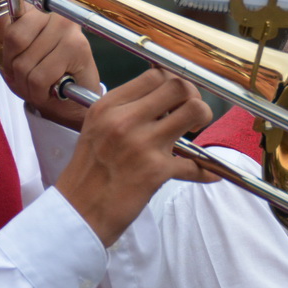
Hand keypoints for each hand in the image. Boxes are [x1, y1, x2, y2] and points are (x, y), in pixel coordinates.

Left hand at [0, 0, 98, 127]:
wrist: (70, 99)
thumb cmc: (38, 69)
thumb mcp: (8, 44)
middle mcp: (54, 5)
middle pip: (11, 33)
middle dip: (11, 61)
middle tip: (25, 68)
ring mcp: (67, 25)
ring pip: (22, 57)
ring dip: (24, 78)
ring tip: (38, 78)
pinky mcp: (76, 46)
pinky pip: (36, 75)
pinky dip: (36, 89)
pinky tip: (48, 87)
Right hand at [54, 69, 215, 246]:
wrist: (79, 212)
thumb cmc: (89, 174)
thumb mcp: (96, 128)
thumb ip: (124, 111)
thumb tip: (162, 102)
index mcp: (109, 106)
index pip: (155, 75)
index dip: (173, 83)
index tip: (176, 97)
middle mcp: (125, 120)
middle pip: (178, 87)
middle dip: (192, 97)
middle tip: (190, 114)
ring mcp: (142, 143)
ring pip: (194, 111)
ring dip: (202, 119)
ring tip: (194, 132)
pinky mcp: (156, 170)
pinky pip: (195, 163)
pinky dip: (206, 170)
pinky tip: (208, 173)